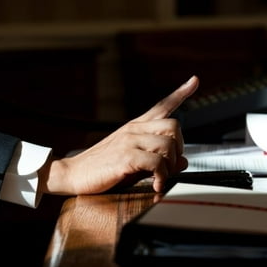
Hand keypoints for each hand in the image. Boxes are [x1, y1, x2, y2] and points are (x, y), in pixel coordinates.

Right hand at [39, 75, 198, 194]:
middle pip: (174, 126)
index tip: (194, 81)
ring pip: (168, 145)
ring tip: (160, 178)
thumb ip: (157, 158)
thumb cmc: (102, 167)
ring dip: (170, 166)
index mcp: (136, 126)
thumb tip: (182, 161)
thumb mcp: (132, 160)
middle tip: (170, 165)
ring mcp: (130, 141)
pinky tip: (155, 184)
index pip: (162, 105)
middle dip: (179, 147)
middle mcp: (134, 129)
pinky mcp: (125, 157)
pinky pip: (157, 163)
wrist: (72, 173)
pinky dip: (162, 177)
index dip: (181, 93)